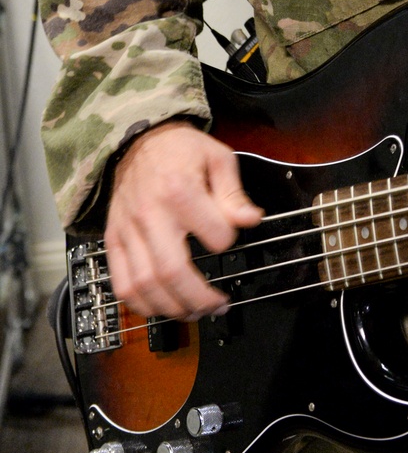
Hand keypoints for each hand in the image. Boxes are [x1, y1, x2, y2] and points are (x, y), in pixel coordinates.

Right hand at [105, 121, 263, 319]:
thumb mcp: (218, 158)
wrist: (136, 140)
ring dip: (172, 308)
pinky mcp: (112, 240)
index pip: (215, 235)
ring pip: (144, 285)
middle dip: (199, 298)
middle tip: (218, 305)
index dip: (228, 241)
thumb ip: (234, 193)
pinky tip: (162, 307)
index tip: (229, 238)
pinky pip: (121, 283)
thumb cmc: (181, 150)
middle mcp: (151, 214)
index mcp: (181, 191)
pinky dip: (140, 304)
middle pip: (172, 271)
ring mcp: (128, 230)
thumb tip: (251, 221)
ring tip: (194, 312)